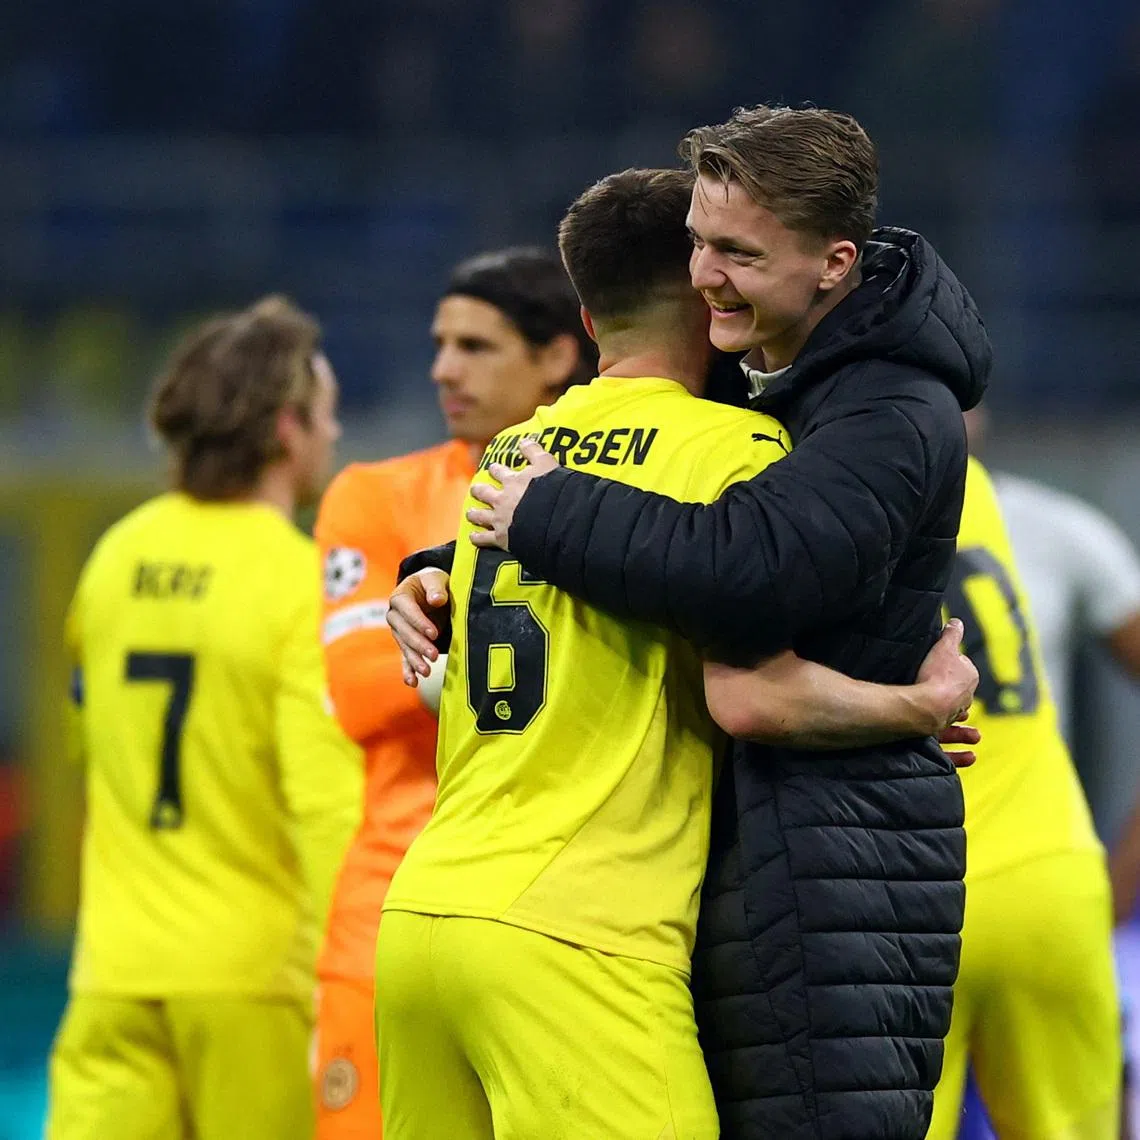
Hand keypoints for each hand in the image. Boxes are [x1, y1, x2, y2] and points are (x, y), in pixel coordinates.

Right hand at [387, 569, 450, 686]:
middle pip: (404, 632)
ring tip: (427, 671)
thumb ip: (436, 587)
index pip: (407, 610)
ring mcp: (399, 631)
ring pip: (405, 647)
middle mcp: (395, 615)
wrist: (431, 591)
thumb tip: (436, 600)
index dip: (419, 622)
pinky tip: (412, 683)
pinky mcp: (406, 644)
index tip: (434, 633)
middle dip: (418, 644)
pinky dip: (408, 671)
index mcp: (400, 596)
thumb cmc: (434, 583)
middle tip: (434, 655)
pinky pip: (404, 658)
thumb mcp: (436, 578)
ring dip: (415, 660)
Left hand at [466, 437, 559, 550]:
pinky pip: (484, 538)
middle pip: (484, 493)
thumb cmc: (551, 490)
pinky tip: (472, 537)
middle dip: (479, 490)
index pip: (500, 472)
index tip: (493, 468)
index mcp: (513, 481)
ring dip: (474, 514)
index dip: (496, 470)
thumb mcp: (547, 463)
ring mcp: (499, 519)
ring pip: (480, 515)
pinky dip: (477, 538)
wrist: (552, 519)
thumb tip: (524, 440)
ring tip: (470, 513)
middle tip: (475, 489)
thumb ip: (534, 451)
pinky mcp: (501, 537)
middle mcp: (502, 499)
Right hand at [916, 619, 980, 765]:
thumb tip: (957, 621)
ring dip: (963, 729)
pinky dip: (961, 755)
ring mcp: (951, 719)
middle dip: (958, 698)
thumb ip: (952, 634)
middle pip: (960, 697)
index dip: (952, 668)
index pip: (962, 672)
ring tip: (971, 732)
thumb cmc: (935, 675)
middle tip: (954, 698)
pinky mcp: (939, 736)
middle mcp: (963, 700)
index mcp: (968, 678)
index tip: (942, 667)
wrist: (926, 705)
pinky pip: (951, 748)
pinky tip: (971, 756)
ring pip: (956, 722)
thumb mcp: (944, 647)